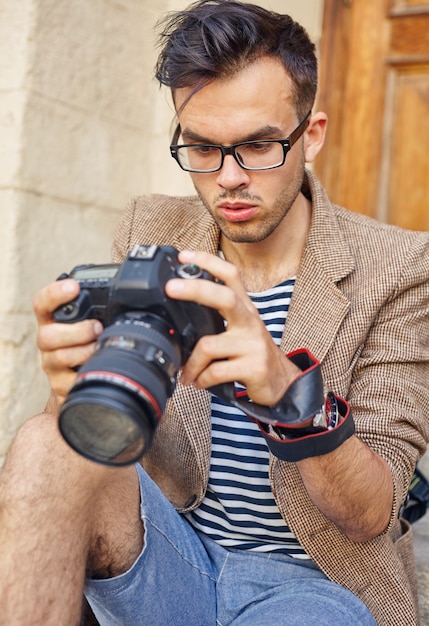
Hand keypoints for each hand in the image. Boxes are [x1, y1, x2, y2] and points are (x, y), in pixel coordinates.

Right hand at [33, 279, 102, 406]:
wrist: (83, 375)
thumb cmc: (91, 342)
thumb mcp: (93, 321)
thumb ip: (101, 308)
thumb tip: (136, 293)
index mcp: (54, 320)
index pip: (43, 303)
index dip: (54, 293)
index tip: (74, 287)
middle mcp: (48, 342)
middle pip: (47, 335)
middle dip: (76, 331)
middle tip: (98, 327)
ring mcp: (52, 364)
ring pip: (58, 358)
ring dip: (83, 352)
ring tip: (100, 348)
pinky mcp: (60, 385)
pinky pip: (68, 383)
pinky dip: (85, 375)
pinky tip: (96, 369)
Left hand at [165, 250, 299, 405]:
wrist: (282, 384)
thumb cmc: (252, 355)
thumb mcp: (239, 330)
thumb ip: (217, 318)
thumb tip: (179, 310)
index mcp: (245, 309)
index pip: (230, 275)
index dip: (208, 261)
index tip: (184, 255)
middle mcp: (250, 322)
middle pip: (225, 297)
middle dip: (195, 289)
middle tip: (170, 288)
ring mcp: (253, 345)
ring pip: (208, 345)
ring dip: (191, 363)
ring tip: (187, 373)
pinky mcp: (254, 368)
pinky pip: (215, 372)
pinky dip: (202, 379)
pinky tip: (200, 382)